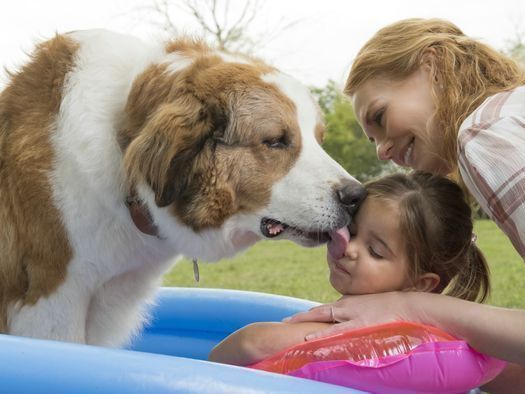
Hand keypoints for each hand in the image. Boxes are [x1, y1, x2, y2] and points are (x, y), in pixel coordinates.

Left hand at [283, 292, 423, 339]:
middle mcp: (346, 307)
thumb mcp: (367, 307)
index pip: (322, 310)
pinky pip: (337, 334)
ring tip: (291, 332)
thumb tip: (345, 322)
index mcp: (347, 303)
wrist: (407, 305)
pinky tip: (311, 342)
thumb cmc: (389, 307)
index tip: (291, 319)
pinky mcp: (360, 326)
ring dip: (308, 328)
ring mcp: (352, 316)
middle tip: (283, 322)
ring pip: (324, 322)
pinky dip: (324, 338)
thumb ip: (354, 314)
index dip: (306, 314)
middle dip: (300, 318)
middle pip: (318, 312)